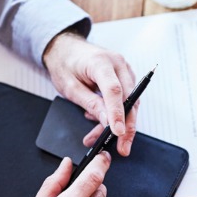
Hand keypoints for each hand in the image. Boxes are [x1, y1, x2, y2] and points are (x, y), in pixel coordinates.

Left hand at [43, 31, 137, 155]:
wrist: (65, 48)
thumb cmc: (65, 64)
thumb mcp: (70, 87)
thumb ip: (91, 104)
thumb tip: (107, 122)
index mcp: (101, 62)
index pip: (114, 91)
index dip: (117, 114)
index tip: (118, 132)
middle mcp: (118, 64)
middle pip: (130, 99)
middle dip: (127, 126)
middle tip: (123, 147)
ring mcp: (124, 69)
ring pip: (131, 103)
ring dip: (120, 123)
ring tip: (100, 137)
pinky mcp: (125, 77)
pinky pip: (127, 99)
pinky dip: (117, 114)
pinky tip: (102, 120)